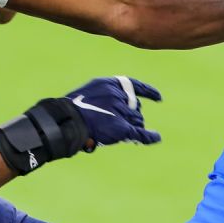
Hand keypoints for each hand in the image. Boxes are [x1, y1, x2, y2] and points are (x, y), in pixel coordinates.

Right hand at [0, 76, 161, 174]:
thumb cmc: (74, 110)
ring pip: (136, 120)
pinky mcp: (121, 128)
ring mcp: (120, 112)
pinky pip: (140, 133)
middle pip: (134, 107)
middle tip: (124, 123)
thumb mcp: (91, 95)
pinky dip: (149, 136)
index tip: (157, 98)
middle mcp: (117, 95)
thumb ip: (108, 99)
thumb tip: (127, 109)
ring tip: (122, 131)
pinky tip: (156, 137)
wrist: (66, 122)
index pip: (134, 85)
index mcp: (110, 84)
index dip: (148, 92)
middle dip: (132, 115)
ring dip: (132, 126)